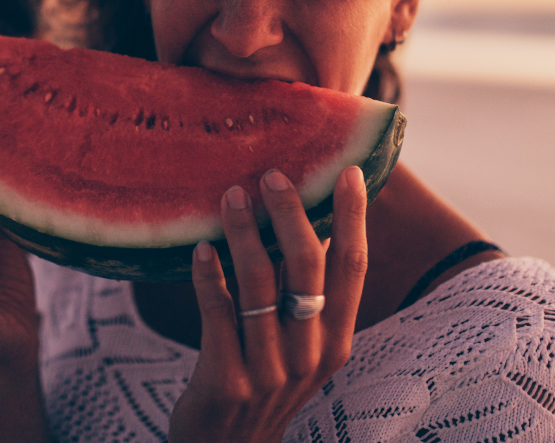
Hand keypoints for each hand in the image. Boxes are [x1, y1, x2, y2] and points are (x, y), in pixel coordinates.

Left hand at [169, 167, 368, 442]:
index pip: (352, 269)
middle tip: (271, 175)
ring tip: (230, 196)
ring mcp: (269, 370)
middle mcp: (309, 355)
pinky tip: (201, 249)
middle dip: (291, 214)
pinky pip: (218, 314)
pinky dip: (209, 276)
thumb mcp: (298, 348)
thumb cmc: (262, 384)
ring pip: (260, 284)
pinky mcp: (227, 379)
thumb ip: (304, 299)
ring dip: (244, 233)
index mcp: (334, 341)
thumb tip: (302, 224)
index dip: (353, 218)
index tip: (349, 171)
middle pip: (308, 267)